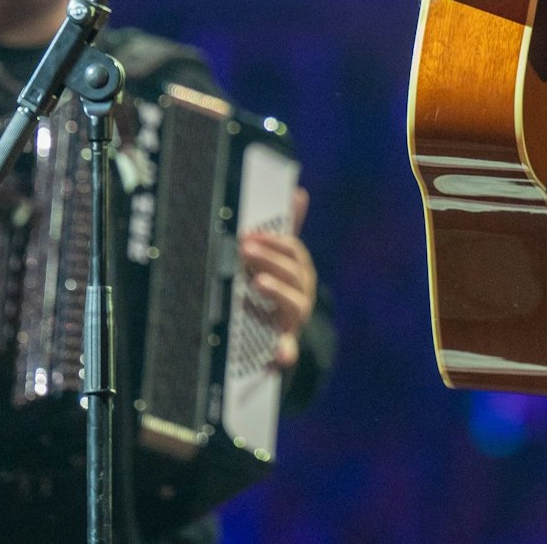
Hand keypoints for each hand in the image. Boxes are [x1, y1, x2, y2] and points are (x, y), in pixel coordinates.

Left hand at [238, 188, 316, 371]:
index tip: (250, 233)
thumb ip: (288, 229)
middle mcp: (302, 293)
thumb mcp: (284, 260)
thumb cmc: (281, 288)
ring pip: (294, 304)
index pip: (293, 250)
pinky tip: (278, 355)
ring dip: (277, 291)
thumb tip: (299, 191)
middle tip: (244, 249)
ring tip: (258, 283)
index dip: (274, 241)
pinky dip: (285, 352)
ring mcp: (295, 320)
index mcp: (300, 271)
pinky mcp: (286, 345)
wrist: (285, 333)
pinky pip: (288, 350)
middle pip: (292, 273)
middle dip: (269, 259)